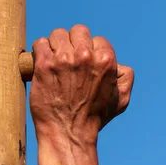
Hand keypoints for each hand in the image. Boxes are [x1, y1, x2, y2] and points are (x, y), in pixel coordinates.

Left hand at [29, 25, 133, 145]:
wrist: (68, 133)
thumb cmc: (95, 118)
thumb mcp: (121, 98)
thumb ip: (125, 77)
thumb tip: (118, 64)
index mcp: (105, 60)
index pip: (98, 40)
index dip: (91, 52)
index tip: (84, 64)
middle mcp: (85, 56)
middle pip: (78, 31)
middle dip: (74, 43)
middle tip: (69, 59)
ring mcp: (63, 59)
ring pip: (58, 34)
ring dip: (56, 46)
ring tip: (55, 60)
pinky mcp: (44, 65)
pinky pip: (40, 43)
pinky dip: (40, 51)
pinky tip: (42, 63)